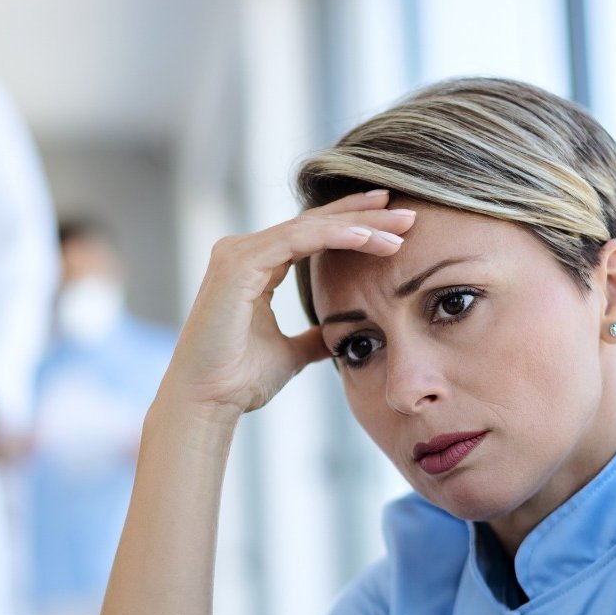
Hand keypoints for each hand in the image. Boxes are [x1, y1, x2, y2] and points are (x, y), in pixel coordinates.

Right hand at [161, 190, 413, 416]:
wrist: (208, 401)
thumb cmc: (238, 380)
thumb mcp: (289, 354)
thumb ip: (311, 338)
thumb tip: (336, 336)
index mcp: (254, 267)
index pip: (311, 235)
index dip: (353, 225)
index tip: (394, 224)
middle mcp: (243, 252)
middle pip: (313, 223)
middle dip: (363, 216)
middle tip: (407, 213)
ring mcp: (238, 253)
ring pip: (309, 226)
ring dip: (358, 225)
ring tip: (399, 227)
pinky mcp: (238, 263)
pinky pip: (297, 240)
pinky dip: (336, 236)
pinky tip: (369, 238)